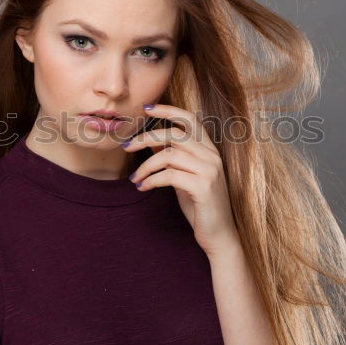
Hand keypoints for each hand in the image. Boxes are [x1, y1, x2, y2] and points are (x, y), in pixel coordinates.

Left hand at [123, 103, 240, 257]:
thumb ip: (171, 157)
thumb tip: (151, 141)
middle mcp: (212, 156)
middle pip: (174, 134)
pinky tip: (143, 187)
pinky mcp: (204, 187)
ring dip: (145, 166)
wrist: (218, 236)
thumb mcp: (183, 177)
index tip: (145, 108)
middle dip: (145, 138)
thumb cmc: (200, 206)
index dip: (168, 110)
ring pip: (169, 155)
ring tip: (135, 179)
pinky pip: (170, 175)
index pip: (189, 119)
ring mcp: (210, 171)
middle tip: (127, 147)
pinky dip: (151, 180)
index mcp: (209, 150)